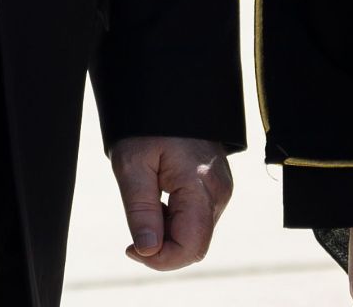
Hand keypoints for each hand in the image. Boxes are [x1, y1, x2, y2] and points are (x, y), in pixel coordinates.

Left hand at [108, 135, 232, 270]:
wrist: (171, 94)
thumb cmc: (147, 126)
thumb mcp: (132, 165)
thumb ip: (141, 210)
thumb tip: (148, 250)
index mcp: (200, 186)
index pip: (190, 248)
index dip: (160, 260)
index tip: (131, 248)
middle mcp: (219, 193)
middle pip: (195, 246)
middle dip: (163, 250)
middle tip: (134, 231)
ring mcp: (221, 191)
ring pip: (197, 236)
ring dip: (168, 234)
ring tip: (147, 203)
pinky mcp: (217, 189)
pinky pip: (199, 220)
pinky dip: (176, 222)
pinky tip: (160, 200)